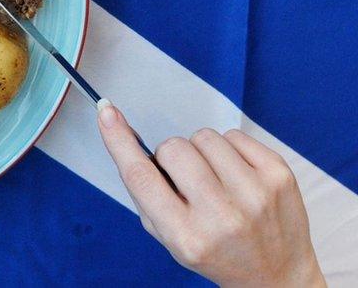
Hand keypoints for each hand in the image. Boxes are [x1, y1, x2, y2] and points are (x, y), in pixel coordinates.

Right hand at [97, 101, 323, 286]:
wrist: (276, 275)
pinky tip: (236, 175)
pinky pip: (234, 135)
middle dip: (171, 156)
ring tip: (215, 178)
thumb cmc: (216, 253)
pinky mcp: (279, 176)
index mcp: (186, 236)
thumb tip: (124, 134)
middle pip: (173, 149)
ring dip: (201, 151)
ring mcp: (255, 194)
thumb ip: (146, 192)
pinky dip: (229, 149)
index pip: (141, 177)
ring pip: (204, 136)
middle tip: (185, 179)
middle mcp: (221, 217)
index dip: (119, 141)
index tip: (107, 113)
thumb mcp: (170, 236)